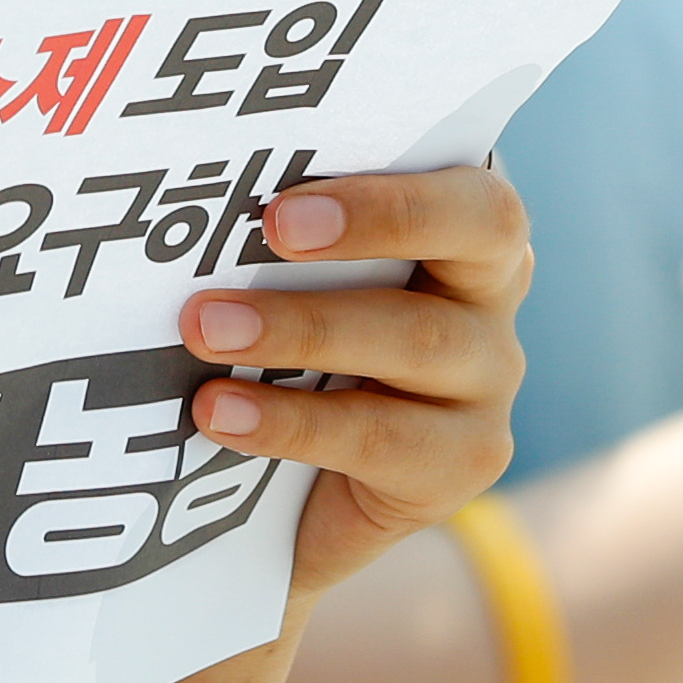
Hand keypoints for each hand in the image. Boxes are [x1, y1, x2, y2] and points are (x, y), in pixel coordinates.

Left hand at [180, 163, 529, 613]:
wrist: (302, 495)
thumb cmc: (293, 347)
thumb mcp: (291, 281)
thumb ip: (277, 236)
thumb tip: (192, 200)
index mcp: (460, 224)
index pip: (468, 188)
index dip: (390, 193)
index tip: (288, 206)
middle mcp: (490, 296)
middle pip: (473, 239)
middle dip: (365, 228)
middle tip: (267, 230)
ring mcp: (488, 382)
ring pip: (420, 341)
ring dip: (304, 329)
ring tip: (207, 331)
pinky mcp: (463, 462)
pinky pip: (381, 438)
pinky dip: (292, 424)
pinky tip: (222, 414)